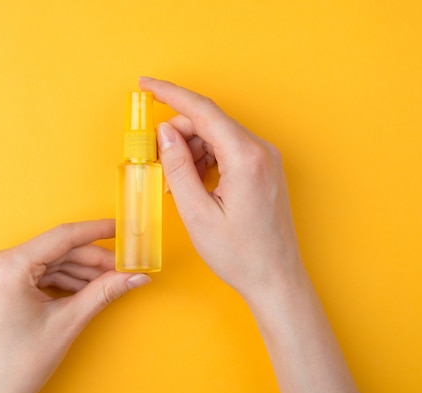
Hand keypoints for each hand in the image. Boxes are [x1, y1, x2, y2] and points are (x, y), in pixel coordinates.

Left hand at [0, 220, 150, 392]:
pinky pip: (39, 271)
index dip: (96, 231)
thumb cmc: (17, 365)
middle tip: (124, 267)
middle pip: (58, 250)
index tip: (120, 228)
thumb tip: (135, 277)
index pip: (62, 237)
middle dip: (93, 260)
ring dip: (81, 270)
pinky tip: (87, 287)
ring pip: (51, 260)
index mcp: (7, 267)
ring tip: (110, 281)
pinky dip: (64, 278)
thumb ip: (104, 292)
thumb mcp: (67, 323)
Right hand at [139, 77, 302, 300]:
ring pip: (217, 136)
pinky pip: (228, 150)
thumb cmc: (240, 254)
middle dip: (177, 136)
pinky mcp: (264, 169)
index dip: (170, 94)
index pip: (203, 110)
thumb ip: (178, 167)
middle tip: (157, 162)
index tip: (145, 85)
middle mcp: (261, 151)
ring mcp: (266, 159)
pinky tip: (195, 184)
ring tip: (178, 184)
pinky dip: (206, 160)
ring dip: (191, 151)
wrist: (275, 278)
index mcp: (245, 158)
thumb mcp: (197, 213)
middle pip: (209, 122)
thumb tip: (165, 132)